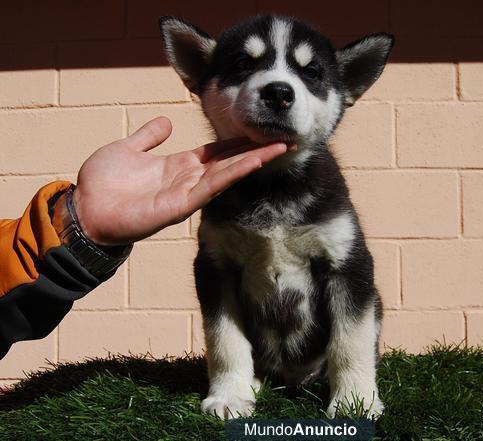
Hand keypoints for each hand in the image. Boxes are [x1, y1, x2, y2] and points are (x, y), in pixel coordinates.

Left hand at [73, 116, 288, 245]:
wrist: (84, 210)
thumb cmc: (102, 183)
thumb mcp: (127, 149)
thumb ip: (148, 137)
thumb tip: (165, 121)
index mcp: (178, 165)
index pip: (217, 151)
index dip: (239, 142)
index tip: (261, 131)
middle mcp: (188, 179)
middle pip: (230, 162)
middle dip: (257, 151)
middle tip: (285, 138)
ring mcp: (187, 193)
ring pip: (228, 174)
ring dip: (254, 161)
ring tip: (279, 148)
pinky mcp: (181, 206)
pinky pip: (212, 187)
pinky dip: (233, 174)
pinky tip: (252, 163)